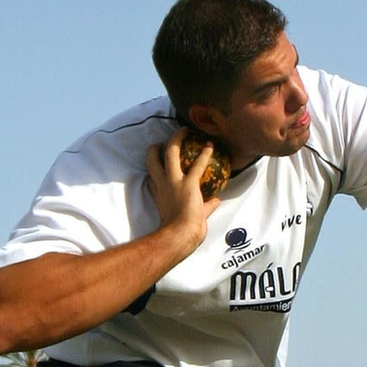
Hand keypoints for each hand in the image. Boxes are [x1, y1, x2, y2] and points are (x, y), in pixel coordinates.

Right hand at [146, 134, 219, 252]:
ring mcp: (174, 182)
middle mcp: (163, 185)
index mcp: (160, 196)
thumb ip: (203, 208)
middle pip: (152, 160)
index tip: (157, 171)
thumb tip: (214, 201)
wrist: (180, 236)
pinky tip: (210, 145)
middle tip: (161, 141)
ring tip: (184, 130)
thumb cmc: (183, 233)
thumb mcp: (190, 218)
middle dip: (154, 148)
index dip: (153, 174)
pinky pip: (197, 164)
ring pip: (170, 153)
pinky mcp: (188, 183)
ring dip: (176, 139)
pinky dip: (205, 154)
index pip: (151, 181)